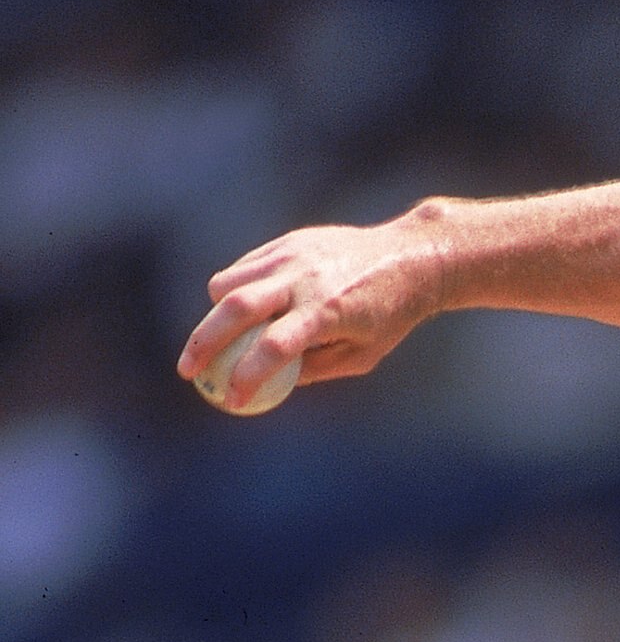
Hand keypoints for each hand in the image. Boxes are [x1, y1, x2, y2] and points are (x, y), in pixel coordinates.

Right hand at [177, 210, 449, 405]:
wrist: (409, 256)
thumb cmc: (389, 316)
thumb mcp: (363, 355)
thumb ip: (316, 369)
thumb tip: (271, 384)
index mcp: (327, 313)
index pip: (274, 348)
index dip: (247, 377)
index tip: (231, 399)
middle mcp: (304, 280)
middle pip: (235, 308)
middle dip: (203, 343)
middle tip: (188, 372)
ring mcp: (292, 255)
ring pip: (230, 283)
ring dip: (216, 315)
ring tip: (222, 339)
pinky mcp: (289, 241)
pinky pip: (244, 268)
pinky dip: (234, 291)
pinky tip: (243, 311)